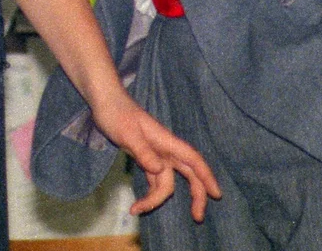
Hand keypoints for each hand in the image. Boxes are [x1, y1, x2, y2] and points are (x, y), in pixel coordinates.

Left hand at [89, 91, 220, 219]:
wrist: (105, 102)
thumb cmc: (117, 114)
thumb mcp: (127, 133)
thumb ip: (143, 151)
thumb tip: (159, 171)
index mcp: (166, 141)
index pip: (193, 159)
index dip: (207, 176)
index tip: (216, 194)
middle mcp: (165, 150)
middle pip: (189, 174)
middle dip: (196, 195)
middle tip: (197, 218)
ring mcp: (156, 156)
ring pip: (166, 182)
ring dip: (156, 199)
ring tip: (136, 210)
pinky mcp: (145, 159)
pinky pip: (153, 182)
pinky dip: (148, 195)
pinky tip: (136, 206)